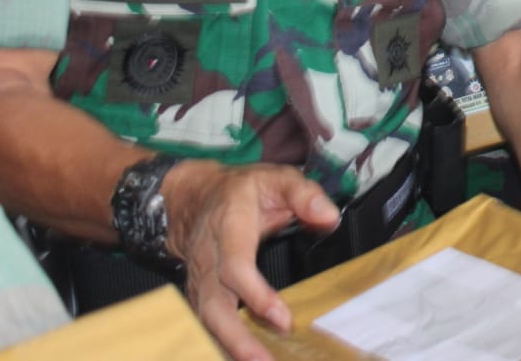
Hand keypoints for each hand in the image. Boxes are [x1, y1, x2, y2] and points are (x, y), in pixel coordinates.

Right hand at [162, 161, 340, 360]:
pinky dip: (222, 344)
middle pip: (212, 305)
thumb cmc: (241, 190)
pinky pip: (206, 322)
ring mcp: (198, 279)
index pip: (235, 268)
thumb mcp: (275, 178)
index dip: (256, 296)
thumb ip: (304, 194)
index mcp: (228, 228)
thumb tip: (328, 217)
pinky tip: (245, 358)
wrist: (192, 196)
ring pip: (205, 320)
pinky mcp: (197, 293)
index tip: (282, 320)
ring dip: (229, 347)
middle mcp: (207, 259)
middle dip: (236, 338)